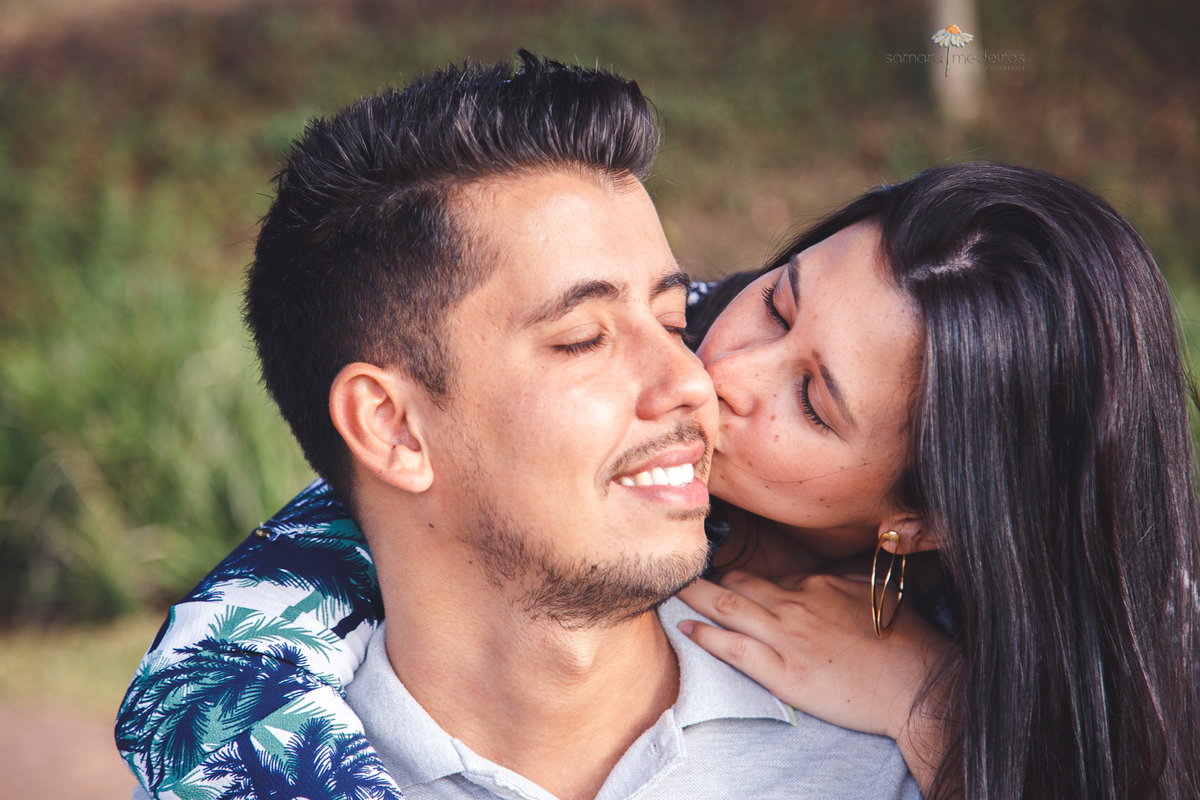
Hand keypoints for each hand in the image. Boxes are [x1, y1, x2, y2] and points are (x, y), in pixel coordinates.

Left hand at [676, 571, 950, 790]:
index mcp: (817, 584)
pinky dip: (706, 635)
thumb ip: (846, 579)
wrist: (917, 681)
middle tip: (684, 573)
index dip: (740, 576)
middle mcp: (796, 603)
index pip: (767, 577)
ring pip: (727, 607)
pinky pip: (734, 648)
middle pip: (739, 584)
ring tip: (674, 590)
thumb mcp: (877, 593)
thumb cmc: (906, 639)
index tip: (720, 572)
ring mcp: (786, 636)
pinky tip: (687, 628)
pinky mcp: (782, 670)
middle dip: (708, 578)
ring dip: (695, 596)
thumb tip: (830, 573)